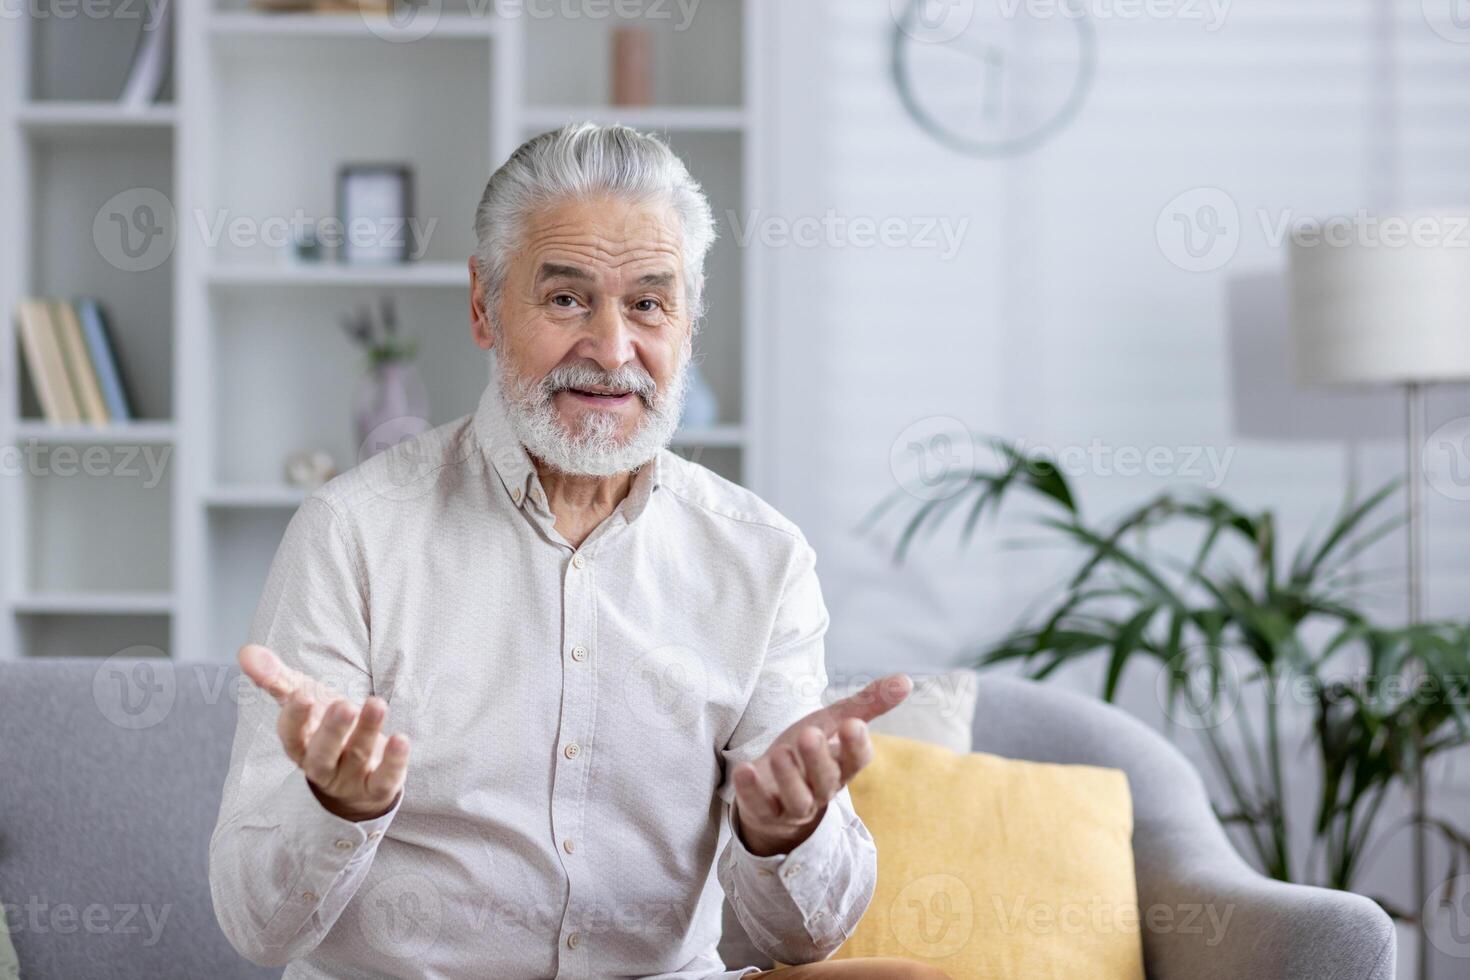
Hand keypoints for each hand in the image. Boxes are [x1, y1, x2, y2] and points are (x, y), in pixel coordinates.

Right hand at [237, 643, 410, 822]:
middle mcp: (321, 766)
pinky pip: (384, 780)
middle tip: (343, 705)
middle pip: (322, 755)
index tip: (302, 695)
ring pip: (356, 758)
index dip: (294, 718)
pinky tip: (402, 739)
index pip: (290, 736)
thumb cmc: (324, 725)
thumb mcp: (304, 699)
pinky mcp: (376, 787)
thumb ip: (277, 678)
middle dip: (332, 731)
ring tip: (377, 703)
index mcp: (300, 745)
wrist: (356, 767)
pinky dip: (393, 762)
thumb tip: (245, 651)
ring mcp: (349, 779)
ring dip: (367, 731)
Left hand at [732, 673, 911, 856]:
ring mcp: (793, 805)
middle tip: (810, 733)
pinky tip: (744, 770)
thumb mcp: (831, 723)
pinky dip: (751, 791)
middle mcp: (821, 789)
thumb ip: (866, 704)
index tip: (854, 724)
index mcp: (841, 766)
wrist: (770, 787)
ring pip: (798, 799)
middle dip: (819, 758)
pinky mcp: (765, 813)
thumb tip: (906, 680)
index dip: (856, 745)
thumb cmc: (806, 751)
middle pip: (826, 780)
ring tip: (780, 752)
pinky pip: (760, 807)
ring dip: (789, 777)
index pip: (856, 760)